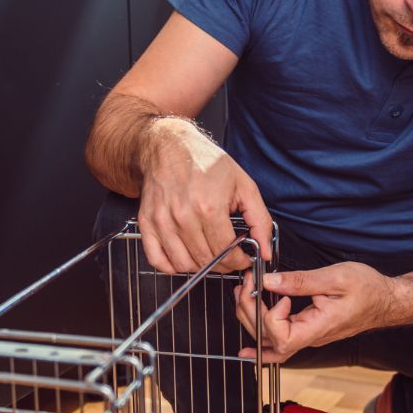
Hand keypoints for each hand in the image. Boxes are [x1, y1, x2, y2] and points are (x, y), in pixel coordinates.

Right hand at [137, 118, 272, 273]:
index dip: (239, 261)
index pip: (226, 252)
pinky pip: (158, 260)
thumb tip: (265, 251)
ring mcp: (162, 221)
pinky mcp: (147, 222)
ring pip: (183, 264)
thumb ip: (260, 220)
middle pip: (206, 260)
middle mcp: (183, 216)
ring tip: (208, 254)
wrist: (170, 146)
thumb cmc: (205, 161)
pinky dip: (172, 266)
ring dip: (199, 266)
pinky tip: (184, 257)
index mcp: (209, 207)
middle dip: (223, 264)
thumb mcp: (243, 184)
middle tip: (229, 257)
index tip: (242, 258)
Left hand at [234, 263, 400, 362]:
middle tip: (249, 283)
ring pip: (269, 341)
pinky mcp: (306, 330)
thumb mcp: (335, 277)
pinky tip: (248, 346)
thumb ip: (300, 281)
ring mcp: (307, 336)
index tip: (281, 296)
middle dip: (250, 310)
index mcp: (319, 328)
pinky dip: (260, 340)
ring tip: (244, 293)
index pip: (283, 338)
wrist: (386, 300)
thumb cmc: (368, 290)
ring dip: (250, 317)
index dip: (272, 317)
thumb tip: (270, 281)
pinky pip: (279, 342)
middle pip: (268, 339)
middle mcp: (310, 337)